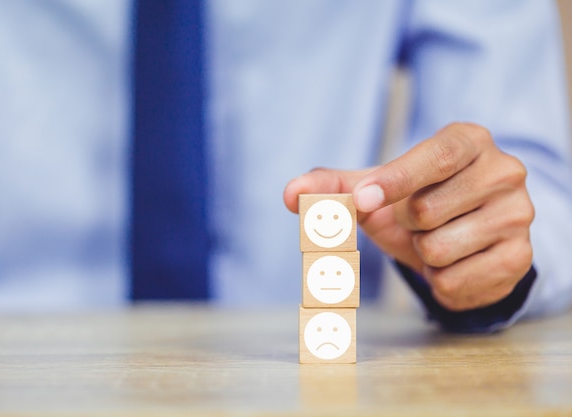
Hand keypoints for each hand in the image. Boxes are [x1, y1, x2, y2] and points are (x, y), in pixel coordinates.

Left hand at [284, 123, 534, 310]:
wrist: (460, 240)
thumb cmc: (412, 203)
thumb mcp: (373, 190)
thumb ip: (331, 187)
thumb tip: (290, 194)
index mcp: (468, 140)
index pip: (435, 156)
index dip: (396, 180)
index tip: (363, 201)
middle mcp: (503, 171)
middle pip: (427, 209)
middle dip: (407, 224)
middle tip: (420, 219)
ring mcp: (518, 215)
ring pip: (439, 249)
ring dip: (423, 254)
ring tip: (437, 240)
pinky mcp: (520, 258)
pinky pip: (456, 281)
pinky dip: (439, 280)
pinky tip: (453, 263)